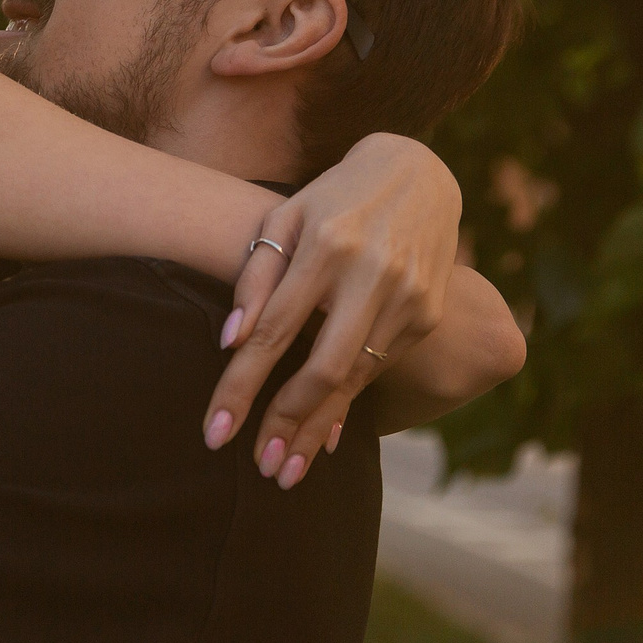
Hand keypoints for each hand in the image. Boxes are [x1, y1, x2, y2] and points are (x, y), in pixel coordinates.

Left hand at [199, 132, 460, 484]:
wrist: (417, 173)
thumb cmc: (332, 198)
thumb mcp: (285, 218)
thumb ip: (255, 276)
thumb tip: (230, 341)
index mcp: (326, 246)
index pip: (274, 332)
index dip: (241, 386)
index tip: (215, 431)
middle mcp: (371, 273)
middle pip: (322, 367)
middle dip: (286, 422)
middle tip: (257, 465)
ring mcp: (407, 295)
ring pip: (355, 377)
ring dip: (317, 427)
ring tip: (285, 468)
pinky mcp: (427, 312)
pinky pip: (381, 368)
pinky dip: (350, 403)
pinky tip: (323, 434)